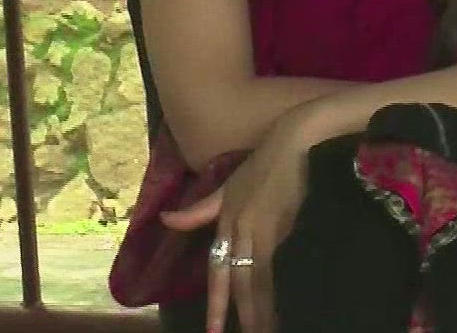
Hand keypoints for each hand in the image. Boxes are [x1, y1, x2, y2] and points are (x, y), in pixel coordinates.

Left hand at [159, 126, 311, 332]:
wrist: (291, 143)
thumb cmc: (261, 166)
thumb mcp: (227, 189)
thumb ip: (198, 211)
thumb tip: (164, 220)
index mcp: (226, 223)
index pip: (217, 271)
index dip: (217, 303)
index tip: (215, 331)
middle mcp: (239, 229)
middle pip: (238, 281)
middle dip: (241, 315)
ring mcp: (261, 228)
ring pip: (255, 278)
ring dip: (259, 309)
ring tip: (264, 332)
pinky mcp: (282, 226)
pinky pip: (275, 266)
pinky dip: (275, 289)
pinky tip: (282, 306)